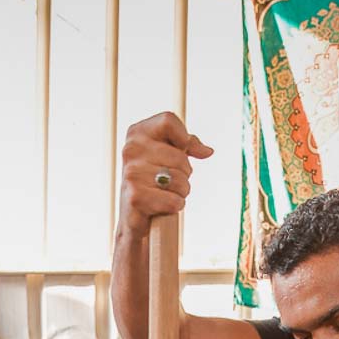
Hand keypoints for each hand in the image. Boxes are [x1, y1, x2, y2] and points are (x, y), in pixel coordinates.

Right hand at [119, 112, 212, 238]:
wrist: (132, 217)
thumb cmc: (151, 183)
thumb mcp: (165, 157)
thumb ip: (186, 145)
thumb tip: (207, 151)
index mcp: (137, 133)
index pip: (168, 120)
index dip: (183, 139)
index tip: (181, 152)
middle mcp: (131, 149)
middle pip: (180, 157)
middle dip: (184, 174)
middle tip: (170, 182)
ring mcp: (132, 173)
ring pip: (180, 180)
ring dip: (181, 192)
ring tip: (166, 194)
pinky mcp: (136, 197)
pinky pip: (173, 201)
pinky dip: (175, 206)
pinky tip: (163, 207)